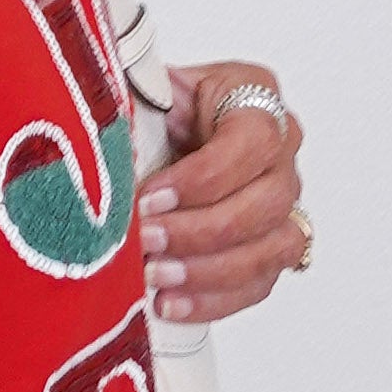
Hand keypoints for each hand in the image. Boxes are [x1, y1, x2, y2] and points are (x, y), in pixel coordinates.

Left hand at [139, 59, 310, 326]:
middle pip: (265, 204)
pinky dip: (214, 300)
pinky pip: (258, 283)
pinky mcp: (273, 247)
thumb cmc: (162, 107)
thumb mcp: (150, 88)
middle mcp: (282, 154)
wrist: (170, 130)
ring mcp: (285, 203)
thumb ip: (138, 96)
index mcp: (256, 101)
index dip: (200, 178)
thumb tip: (106, 126)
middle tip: (148, 241)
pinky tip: (171, 303)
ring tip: (156, 277)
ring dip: (208, 271)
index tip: (149, 198)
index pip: (250, 142)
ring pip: (270, 250)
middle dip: (199, 230)